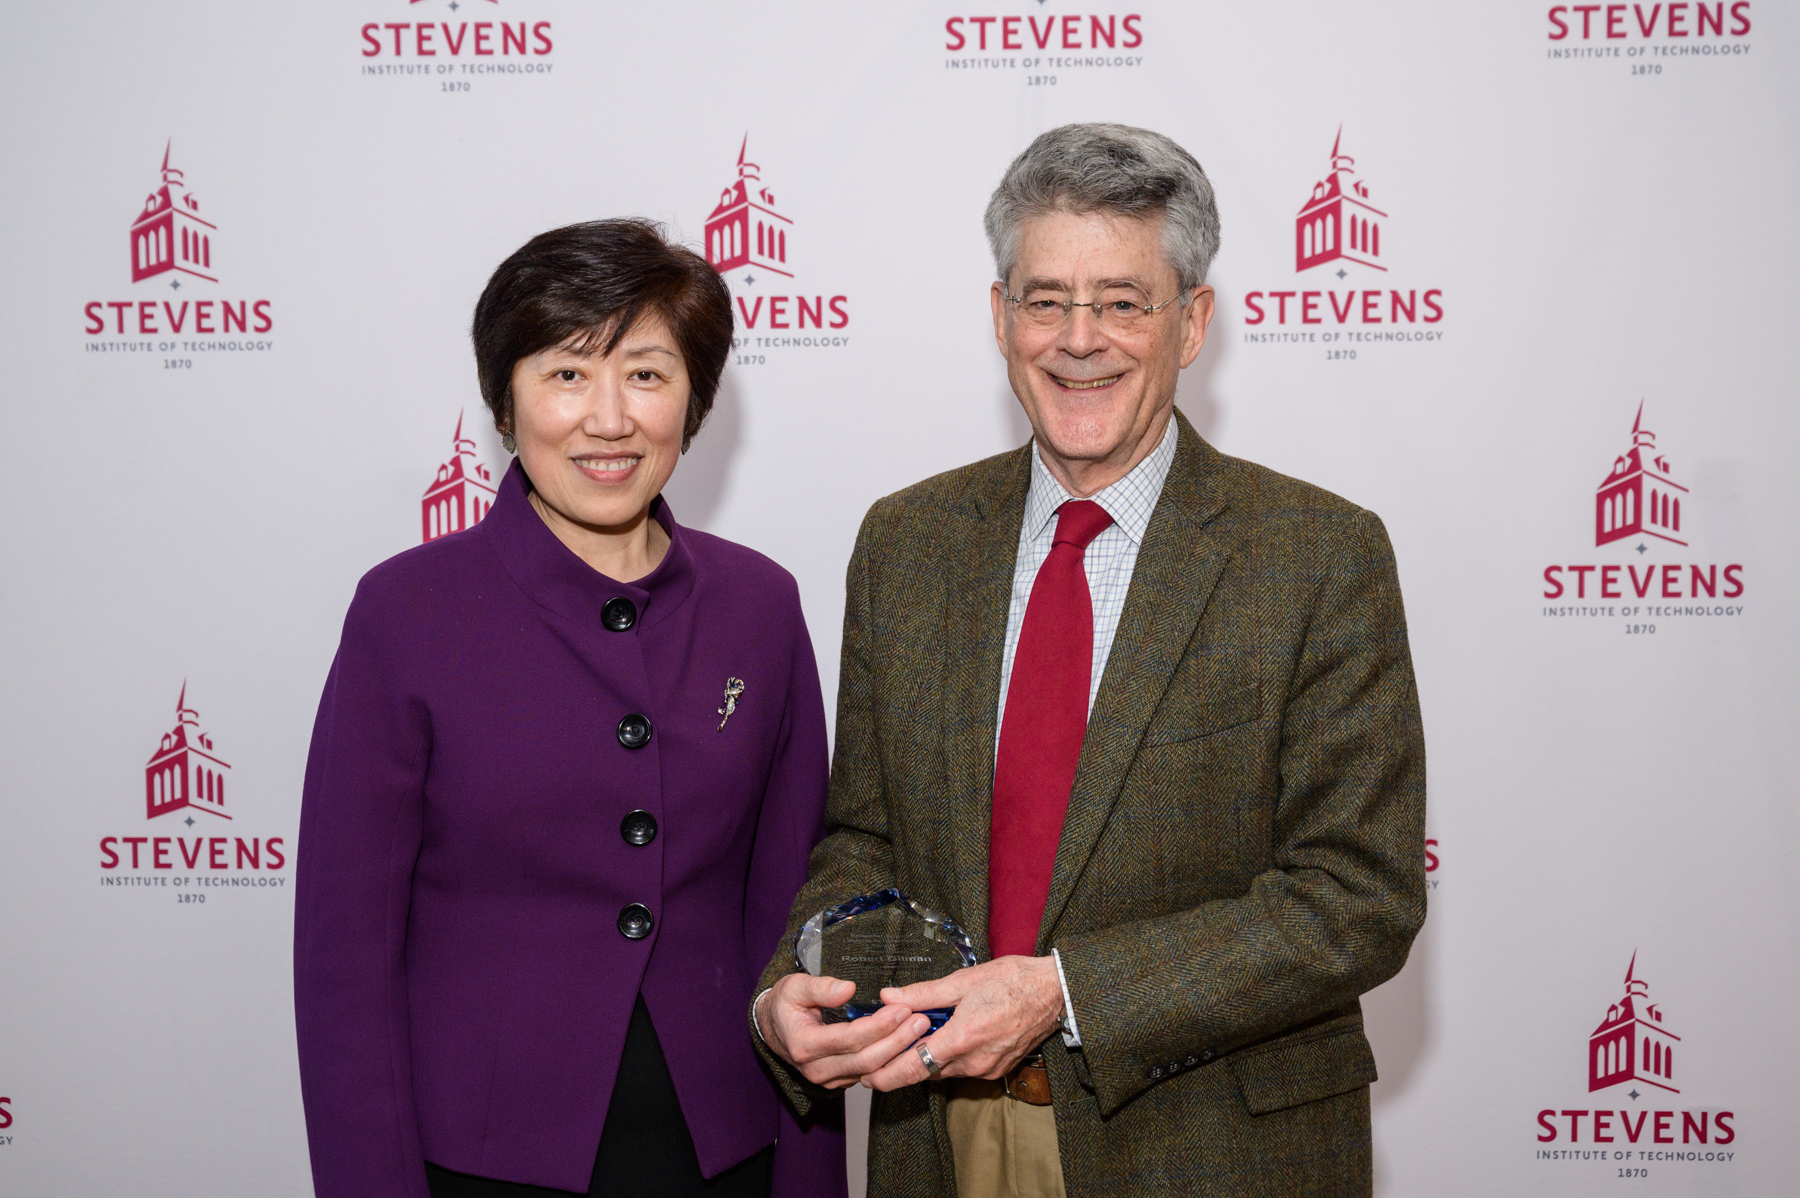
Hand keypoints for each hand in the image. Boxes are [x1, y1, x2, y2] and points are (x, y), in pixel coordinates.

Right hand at [757, 973, 933, 1089]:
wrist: (772, 1028)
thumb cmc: (784, 1004)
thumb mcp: (794, 987)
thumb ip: (820, 988)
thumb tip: (848, 989)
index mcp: (804, 1045)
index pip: (849, 1039)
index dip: (878, 1026)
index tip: (902, 1009)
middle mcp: (816, 1069)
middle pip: (864, 1059)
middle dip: (896, 1041)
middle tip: (920, 1021)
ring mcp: (827, 1079)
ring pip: (869, 1071)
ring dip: (897, 1052)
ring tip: (919, 1030)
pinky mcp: (838, 1081)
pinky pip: (868, 1073)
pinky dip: (889, 1060)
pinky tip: (907, 1043)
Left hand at [859, 955, 1064, 1090]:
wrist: (1055, 991)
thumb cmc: (1013, 981)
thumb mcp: (963, 981)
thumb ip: (922, 993)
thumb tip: (889, 997)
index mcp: (963, 1038)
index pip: (915, 1068)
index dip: (888, 1076)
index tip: (868, 1078)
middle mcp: (975, 1061)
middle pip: (928, 1070)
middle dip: (907, 1060)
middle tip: (886, 1048)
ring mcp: (988, 1068)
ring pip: (946, 1069)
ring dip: (931, 1055)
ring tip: (921, 1032)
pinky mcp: (998, 1069)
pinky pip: (964, 1068)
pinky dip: (951, 1055)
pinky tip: (949, 1034)